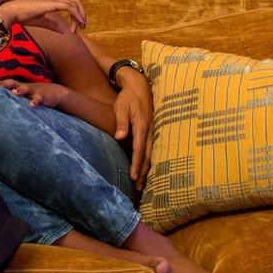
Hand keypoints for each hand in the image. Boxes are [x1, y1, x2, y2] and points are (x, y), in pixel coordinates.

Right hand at [0, 0, 87, 33]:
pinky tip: (77, 24)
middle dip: (82, 13)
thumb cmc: (24, 16)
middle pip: (76, 1)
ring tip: (79, 28)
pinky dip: (76, 16)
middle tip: (82, 26)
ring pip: (75, 4)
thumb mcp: (41, 21)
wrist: (14, 12)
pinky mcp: (53, 3)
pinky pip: (70, 8)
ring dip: (80, 17)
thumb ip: (52, 25)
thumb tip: (63, 31)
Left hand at [0, 79, 70, 108]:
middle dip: (5, 84)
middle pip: (13, 83)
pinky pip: (38, 98)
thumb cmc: (34, 94)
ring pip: (25, 88)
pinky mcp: (42, 96)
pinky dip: (35, 101)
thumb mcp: (23, 94)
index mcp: (18, 87)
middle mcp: (24, 87)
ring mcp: (33, 90)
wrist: (54, 92)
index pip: (6, 84)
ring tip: (14, 93)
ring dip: (20, 90)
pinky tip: (32, 105)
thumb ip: (12, 97)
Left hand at [112, 68, 154, 190]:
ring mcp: (152, 130)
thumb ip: (121, 122)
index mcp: (141, 126)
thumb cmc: (127, 97)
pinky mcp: (152, 130)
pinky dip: (149, 160)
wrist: (139, 85)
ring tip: (142, 182)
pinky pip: (151, 148)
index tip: (132, 176)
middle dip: (143, 172)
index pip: (138, 149)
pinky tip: (146, 168)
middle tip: (138, 187)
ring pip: (151, 153)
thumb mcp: (121, 107)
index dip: (136, 164)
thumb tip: (120, 137)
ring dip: (147, 168)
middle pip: (147, 155)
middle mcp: (149, 130)